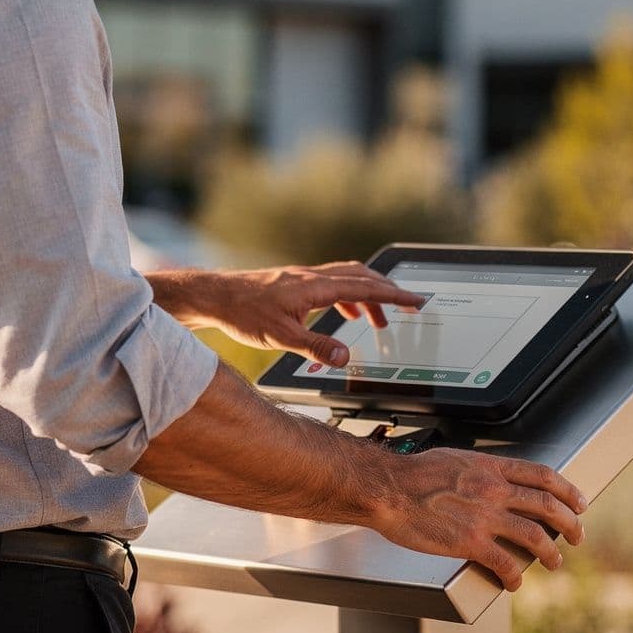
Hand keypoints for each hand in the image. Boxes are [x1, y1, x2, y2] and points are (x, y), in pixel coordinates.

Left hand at [146, 262, 426, 366]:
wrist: (215, 296)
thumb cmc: (243, 313)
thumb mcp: (281, 337)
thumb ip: (316, 348)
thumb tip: (346, 356)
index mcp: (315, 287)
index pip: (365, 287)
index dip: (395, 294)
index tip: (417, 300)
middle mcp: (313, 277)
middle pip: (362, 276)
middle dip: (389, 292)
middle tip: (409, 308)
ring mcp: (304, 277)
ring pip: (348, 278)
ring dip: (369, 296)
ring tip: (380, 320)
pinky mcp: (295, 282)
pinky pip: (333, 283)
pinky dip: (349, 296)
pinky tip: (345, 312)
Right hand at [368, 448, 585, 590]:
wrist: (388, 489)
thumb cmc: (411, 474)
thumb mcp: (454, 459)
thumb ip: (479, 470)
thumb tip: (489, 477)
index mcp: (490, 467)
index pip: (542, 475)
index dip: (567, 490)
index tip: (578, 502)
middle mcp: (494, 490)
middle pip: (547, 505)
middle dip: (569, 523)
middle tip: (577, 536)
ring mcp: (485, 516)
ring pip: (535, 536)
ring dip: (551, 553)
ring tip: (554, 562)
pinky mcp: (471, 542)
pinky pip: (505, 563)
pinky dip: (515, 576)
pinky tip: (513, 583)